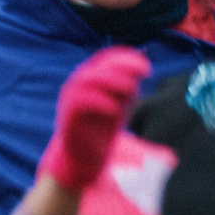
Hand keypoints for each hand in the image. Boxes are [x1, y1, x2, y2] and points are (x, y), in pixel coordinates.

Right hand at [39, 47, 151, 192]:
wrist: (82, 156)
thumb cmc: (102, 128)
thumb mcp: (120, 104)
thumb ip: (128, 90)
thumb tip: (140, 74)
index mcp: (91, 78)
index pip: (106, 59)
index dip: (125, 58)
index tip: (146, 66)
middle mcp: (79, 84)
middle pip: (98, 66)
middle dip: (122, 66)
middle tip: (144, 73)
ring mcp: (71, 98)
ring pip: (87, 80)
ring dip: (111, 80)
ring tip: (131, 88)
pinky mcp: (68, 115)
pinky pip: (80, 102)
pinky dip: (98, 101)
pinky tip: (115, 109)